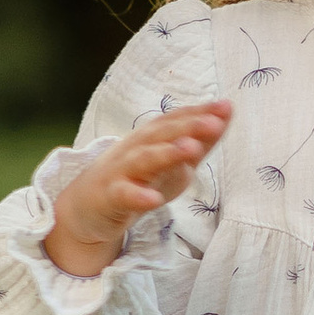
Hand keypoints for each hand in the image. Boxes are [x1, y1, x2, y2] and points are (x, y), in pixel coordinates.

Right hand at [44, 102, 232, 277]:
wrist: (86, 208)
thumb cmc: (136, 180)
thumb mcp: (171, 163)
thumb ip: (196, 143)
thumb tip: (223, 120)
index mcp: (151, 138)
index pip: (176, 120)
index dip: (200, 112)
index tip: (226, 106)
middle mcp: (136, 148)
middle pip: (162, 134)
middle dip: (188, 126)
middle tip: (214, 122)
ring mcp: (121, 171)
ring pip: (144, 159)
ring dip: (167, 153)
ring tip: (191, 149)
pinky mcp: (109, 197)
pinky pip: (124, 195)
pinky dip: (139, 196)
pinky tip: (154, 200)